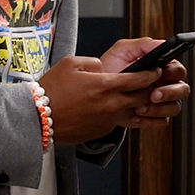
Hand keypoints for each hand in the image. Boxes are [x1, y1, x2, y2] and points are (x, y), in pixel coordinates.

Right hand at [38, 55, 160, 144]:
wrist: (39, 119)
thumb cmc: (51, 91)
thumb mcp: (71, 64)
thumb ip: (93, 62)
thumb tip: (103, 67)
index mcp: (105, 85)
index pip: (140, 79)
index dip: (151, 73)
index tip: (155, 70)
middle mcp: (110, 104)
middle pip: (143, 97)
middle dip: (150, 89)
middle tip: (152, 82)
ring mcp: (107, 120)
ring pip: (132, 111)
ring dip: (137, 104)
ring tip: (133, 96)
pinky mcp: (101, 131)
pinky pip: (117, 121)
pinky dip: (118, 114)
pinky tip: (109, 107)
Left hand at [99, 38, 191, 125]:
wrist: (96, 93)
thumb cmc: (110, 70)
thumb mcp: (122, 51)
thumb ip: (143, 45)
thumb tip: (161, 43)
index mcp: (161, 67)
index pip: (178, 69)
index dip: (173, 73)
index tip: (160, 74)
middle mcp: (164, 84)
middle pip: (182, 89)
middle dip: (169, 93)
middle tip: (153, 94)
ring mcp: (161, 102)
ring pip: (174, 108)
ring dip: (158, 108)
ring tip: (139, 106)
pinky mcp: (153, 117)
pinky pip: (162, 122)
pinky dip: (150, 120)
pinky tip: (137, 114)